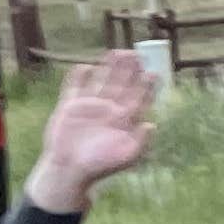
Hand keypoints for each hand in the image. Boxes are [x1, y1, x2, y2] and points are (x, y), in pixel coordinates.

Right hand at [30, 49, 158, 209]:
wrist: (70, 170)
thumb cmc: (100, 166)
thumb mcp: (126, 157)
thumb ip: (141, 142)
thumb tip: (152, 125)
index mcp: (125, 119)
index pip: (139, 97)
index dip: (146, 85)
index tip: (153, 73)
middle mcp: (109, 108)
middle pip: (122, 84)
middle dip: (130, 70)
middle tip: (137, 54)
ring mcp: (90, 105)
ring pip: (102, 80)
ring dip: (109, 67)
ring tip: (117, 52)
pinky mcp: (70, 105)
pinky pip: (74, 86)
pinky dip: (78, 77)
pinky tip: (85, 67)